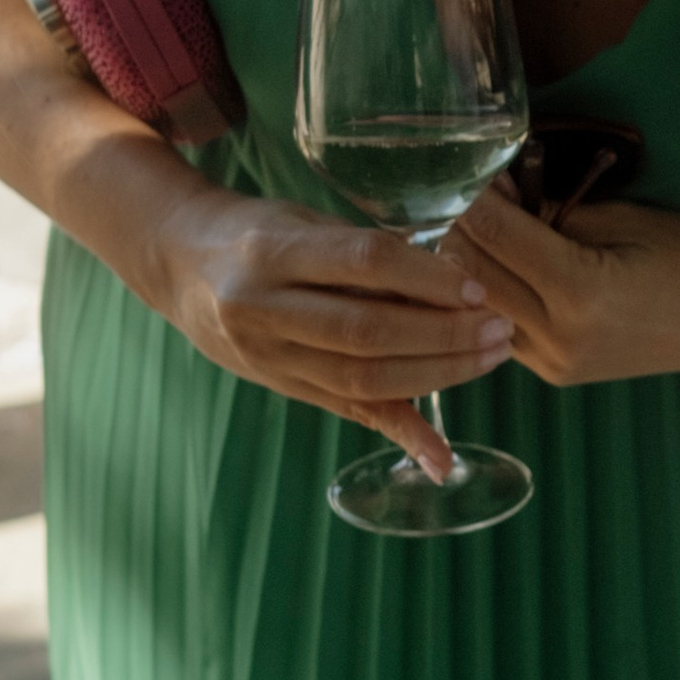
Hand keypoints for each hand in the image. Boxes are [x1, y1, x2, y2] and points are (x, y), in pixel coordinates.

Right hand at [149, 187, 514, 474]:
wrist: (179, 266)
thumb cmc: (258, 232)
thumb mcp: (305, 222)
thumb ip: (366, 253)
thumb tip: (449, 281)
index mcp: (271, 251)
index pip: (363, 261)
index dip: (426, 277)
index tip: (476, 288)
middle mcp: (261, 307)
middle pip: (367, 330)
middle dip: (444, 334)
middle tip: (500, 330)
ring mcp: (267, 354)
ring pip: (362, 377)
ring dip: (436, 375)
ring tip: (489, 358)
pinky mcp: (280, 386)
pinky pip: (347, 412)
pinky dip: (400, 435)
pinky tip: (440, 457)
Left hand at [450, 185, 679, 386]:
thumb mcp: (622, 218)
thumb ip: (552, 212)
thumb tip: (496, 198)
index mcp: (579, 292)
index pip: (495, 234)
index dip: (471, 195)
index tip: (462, 168)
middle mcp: (559, 337)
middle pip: (473, 273)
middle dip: (459, 226)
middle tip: (461, 191)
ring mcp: (556, 363)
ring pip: (480, 306)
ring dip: (467, 264)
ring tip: (474, 224)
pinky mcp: (557, 372)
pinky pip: (502, 328)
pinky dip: (491, 293)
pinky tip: (497, 264)